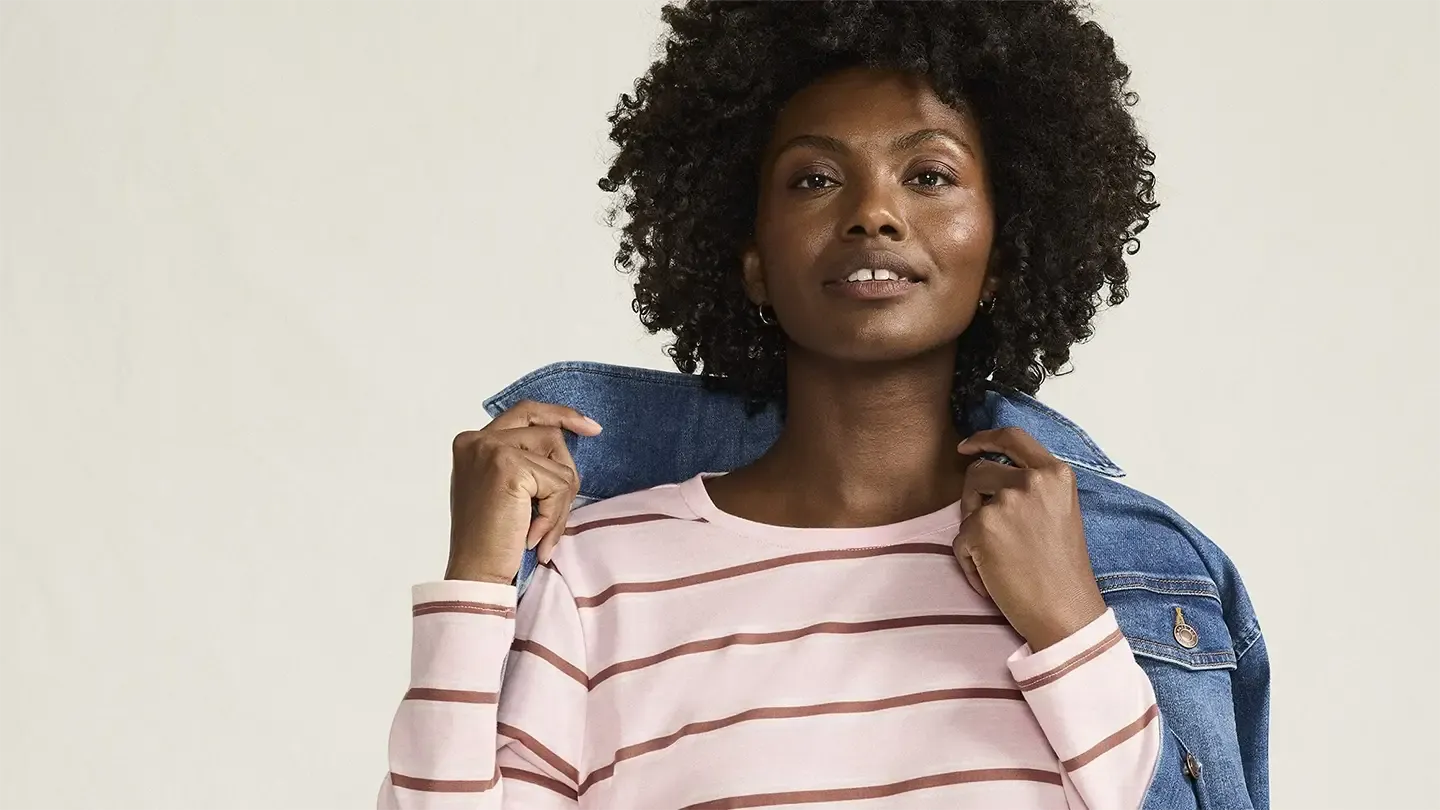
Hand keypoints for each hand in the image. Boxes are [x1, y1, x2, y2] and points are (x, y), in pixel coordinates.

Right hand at [446, 401, 601, 583]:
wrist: (474, 574)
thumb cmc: (489, 540)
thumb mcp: (503, 489)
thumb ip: (523, 461)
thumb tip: (566, 444)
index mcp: (472, 442)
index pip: (525, 412)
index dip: (561, 415)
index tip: (590, 427)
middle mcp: (477, 439)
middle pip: (549, 432)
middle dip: (567, 468)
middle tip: (565, 503)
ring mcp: (491, 450)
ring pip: (559, 462)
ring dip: (560, 501)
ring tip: (540, 531)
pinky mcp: (509, 467)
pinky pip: (558, 484)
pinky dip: (555, 515)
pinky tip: (534, 537)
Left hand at [952, 427, 1106, 650]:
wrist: (1065, 612)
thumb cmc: (1062, 570)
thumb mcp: (1059, 511)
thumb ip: (1033, 487)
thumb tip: (988, 471)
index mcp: (1055, 473)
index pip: (1012, 437)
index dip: (984, 438)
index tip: (966, 447)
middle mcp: (1031, 481)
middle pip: (978, 471)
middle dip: (973, 498)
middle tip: (987, 531)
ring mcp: (1005, 503)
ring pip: (967, 507)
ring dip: (973, 530)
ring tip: (998, 559)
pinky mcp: (981, 529)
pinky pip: (959, 541)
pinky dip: (969, 563)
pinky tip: (992, 580)